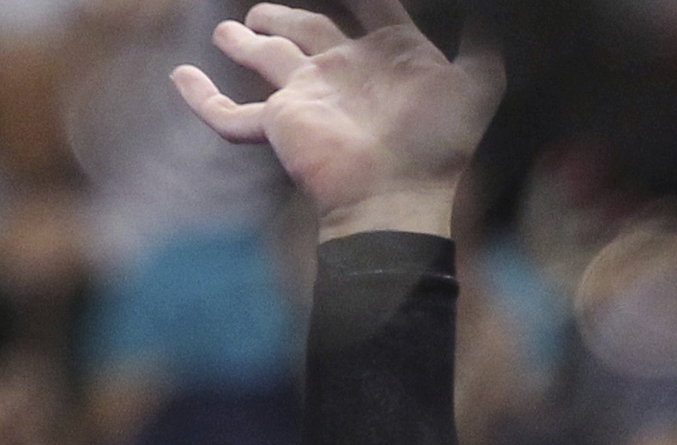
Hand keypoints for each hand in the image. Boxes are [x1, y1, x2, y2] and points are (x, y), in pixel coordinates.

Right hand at [172, 2, 504, 240]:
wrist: (397, 194)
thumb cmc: (438, 144)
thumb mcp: (476, 88)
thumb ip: (483, 50)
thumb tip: (497, 19)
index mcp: (391, 57)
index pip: (375, 9)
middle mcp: (346, 71)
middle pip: (309, 30)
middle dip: (285, 16)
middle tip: (262, 9)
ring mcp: (310, 95)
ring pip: (269, 58)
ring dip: (246, 42)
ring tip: (228, 30)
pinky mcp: (280, 122)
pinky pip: (232, 114)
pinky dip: (202, 99)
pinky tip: (179, 77)